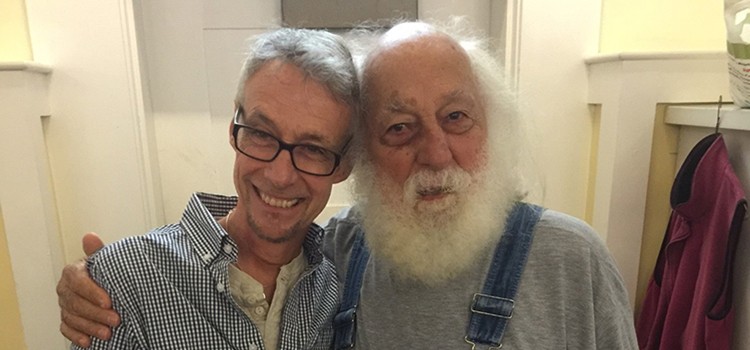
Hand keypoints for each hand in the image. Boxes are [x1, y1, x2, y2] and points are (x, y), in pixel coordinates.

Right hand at [57, 232, 119, 347]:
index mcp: (73, 272)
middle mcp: (65, 289)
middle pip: (76, 303)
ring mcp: (64, 305)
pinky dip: (77, 336)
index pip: (77, 281)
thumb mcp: (104, 261)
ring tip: (108, 333)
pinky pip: (67, 329)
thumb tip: (89, 236)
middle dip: (96, 313)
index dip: (92, 292)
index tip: (109, 301)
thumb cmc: (105, 272)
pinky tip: (88, 342)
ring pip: (72, 318)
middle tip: (116, 320)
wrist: (104, 286)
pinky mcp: (66, 319)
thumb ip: (97, 251)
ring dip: (90, 327)